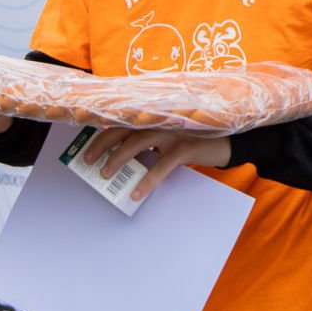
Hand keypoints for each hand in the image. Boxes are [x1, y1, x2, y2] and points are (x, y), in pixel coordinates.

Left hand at [83, 127, 232, 202]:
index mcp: (154, 117)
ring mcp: (173, 131)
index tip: (85, 144)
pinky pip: (161, 166)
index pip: (122, 120)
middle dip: (102, 144)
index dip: (102, 131)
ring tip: (105, 175)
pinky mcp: (185, 147)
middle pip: (124, 128)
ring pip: (138, 143)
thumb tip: (122, 157)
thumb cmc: (194, 140)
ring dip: (118, 159)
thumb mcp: (170, 136)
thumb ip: (150, 140)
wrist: (226, 142)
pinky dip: (147, 180)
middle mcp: (160, 119)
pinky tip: (136, 193)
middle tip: (89, 161)